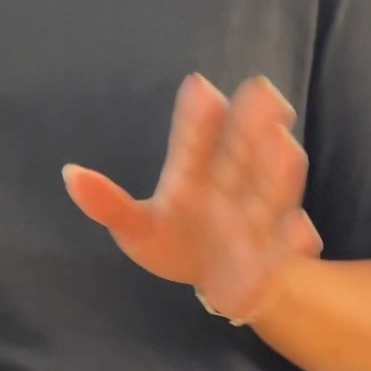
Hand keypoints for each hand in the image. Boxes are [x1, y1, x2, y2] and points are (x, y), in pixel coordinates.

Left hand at [62, 73, 321, 324]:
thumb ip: (107, 203)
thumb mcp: (137, 227)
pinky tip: (301, 234)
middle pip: (244, 147)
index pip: (195, 138)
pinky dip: (299, 238)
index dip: (197, 116)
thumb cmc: (177, 243)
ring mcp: (258, 214)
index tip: (198, 89)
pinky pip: (292, 243)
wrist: (221, 281)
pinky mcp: (278, 251)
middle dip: (253, 122)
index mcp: (195, 170)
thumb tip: (69, 174)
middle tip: (260, 93)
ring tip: (283, 146)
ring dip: (280, 168)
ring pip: (274, 186)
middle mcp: (231, 183)